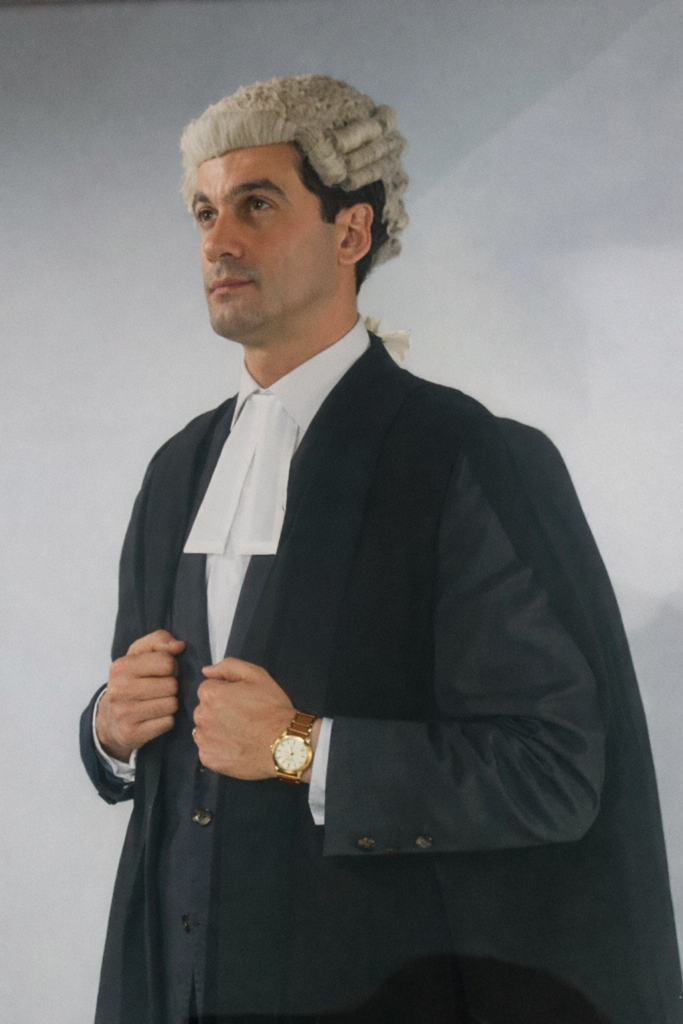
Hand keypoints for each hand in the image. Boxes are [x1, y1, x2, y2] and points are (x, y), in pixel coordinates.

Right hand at [96, 630, 184, 760]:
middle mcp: (119, 689)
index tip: (164, 672)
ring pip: (171, 704)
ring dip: (171, 704)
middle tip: (162, 689)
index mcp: (121, 667)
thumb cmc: (131, 680)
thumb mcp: (139, 655)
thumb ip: (158, 640)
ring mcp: (123, 713)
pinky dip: (167, 720)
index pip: (166, 662)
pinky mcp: (132, 733)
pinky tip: (156, 717)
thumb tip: (179, 646)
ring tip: (159, 702)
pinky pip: (167, 723)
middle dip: (172, 686)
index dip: (172, 666)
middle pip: (171, 685)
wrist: (110, 719)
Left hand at [193, 658, 319, 780]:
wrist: (283, 744)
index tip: (240, 700)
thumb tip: (206, 671)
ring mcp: (203, 740)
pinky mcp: (207, 759)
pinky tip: (235, 747)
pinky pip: (207, 749)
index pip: (208, 688)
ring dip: (216, 729)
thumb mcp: (256, 675)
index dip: (225, 692)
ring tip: (239, 733)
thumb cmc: (271, 707)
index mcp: (210, 695)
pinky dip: (218, 748)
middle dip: (218, 710)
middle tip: (241, 717)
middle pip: (204, 709)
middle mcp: (201, 717)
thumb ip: (228, 666)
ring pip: (204, 729)